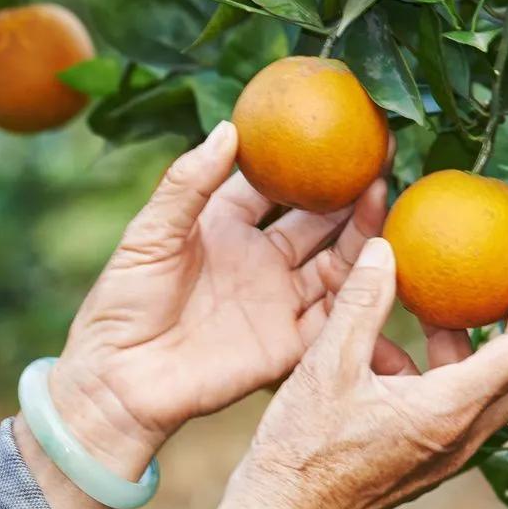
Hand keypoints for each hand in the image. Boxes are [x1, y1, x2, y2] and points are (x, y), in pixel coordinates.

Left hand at [48, 120, 405, 477]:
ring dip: (362, 232)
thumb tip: (229, 128)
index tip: (335, 130)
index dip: (302, 161)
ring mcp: (278, 301)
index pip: (272, 186)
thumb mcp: (149, 233)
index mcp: (223, 228)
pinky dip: (366, 291)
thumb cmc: (122, 303)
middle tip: (381, 153)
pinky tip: (387, 259)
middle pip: (316, 219)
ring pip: (336, 261)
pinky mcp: (290, 344)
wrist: (120, 380)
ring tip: (385, 193)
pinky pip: (339, 316)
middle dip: (348, 190)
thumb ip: (189, 183)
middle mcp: (258, 260)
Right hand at [208, 237, 507, 508]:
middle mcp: (461, 437)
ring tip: (436, 311)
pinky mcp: (424, 463)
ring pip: (489, 395)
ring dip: (475, 350)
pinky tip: (388, 355)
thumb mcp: (326, 366)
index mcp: (449, 410)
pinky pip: (455, 412)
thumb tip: (384, 248)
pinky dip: (441, 376)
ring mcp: (445, 455)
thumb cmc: (300, 451)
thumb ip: (362, 304)